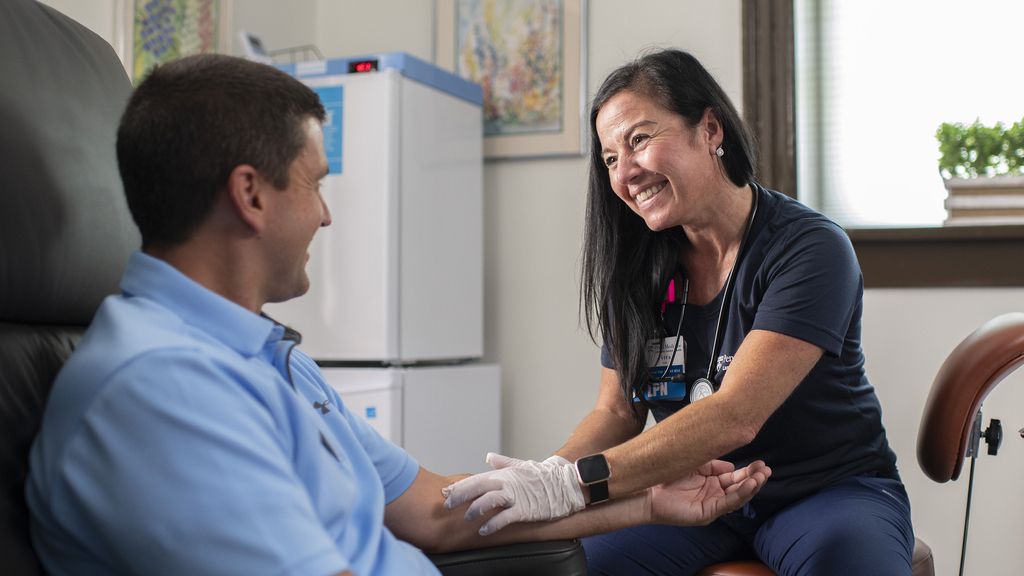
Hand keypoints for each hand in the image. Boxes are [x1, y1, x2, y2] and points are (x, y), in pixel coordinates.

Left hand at [441, 453, 584, 534]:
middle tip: (447, 505)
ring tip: (467, 517)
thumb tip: (489, 456)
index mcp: (503, 474)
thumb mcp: (521, 465)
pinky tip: (484, 530)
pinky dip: (493, 524)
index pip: (477, 479)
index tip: (446, 491)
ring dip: (475, 509)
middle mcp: (506, 483)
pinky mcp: (524, 509)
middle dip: (460, 495)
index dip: (460, 486)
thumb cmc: (542, 476)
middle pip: (478, 487)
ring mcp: (515, 496)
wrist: (564, 484)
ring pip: (489, 500)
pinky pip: (505, 517)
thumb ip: (503, 462)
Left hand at [648, 460, 770, 525]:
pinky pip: (727, 504)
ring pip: (736, 497)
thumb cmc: (668, 475)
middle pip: (739, 487)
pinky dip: (739, 494)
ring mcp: (711, 505)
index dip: (748, 471)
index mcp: (711, 482)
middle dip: (754, 479)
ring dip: (751, 487)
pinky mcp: (707, 513)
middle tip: (766, 470)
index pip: (735, 477)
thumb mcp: (695, 464)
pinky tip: (749, 485)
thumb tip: (732, 466)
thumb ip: (713, 464)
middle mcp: (713, 494)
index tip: (761, 463)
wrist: (648, 488)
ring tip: (761, 477)